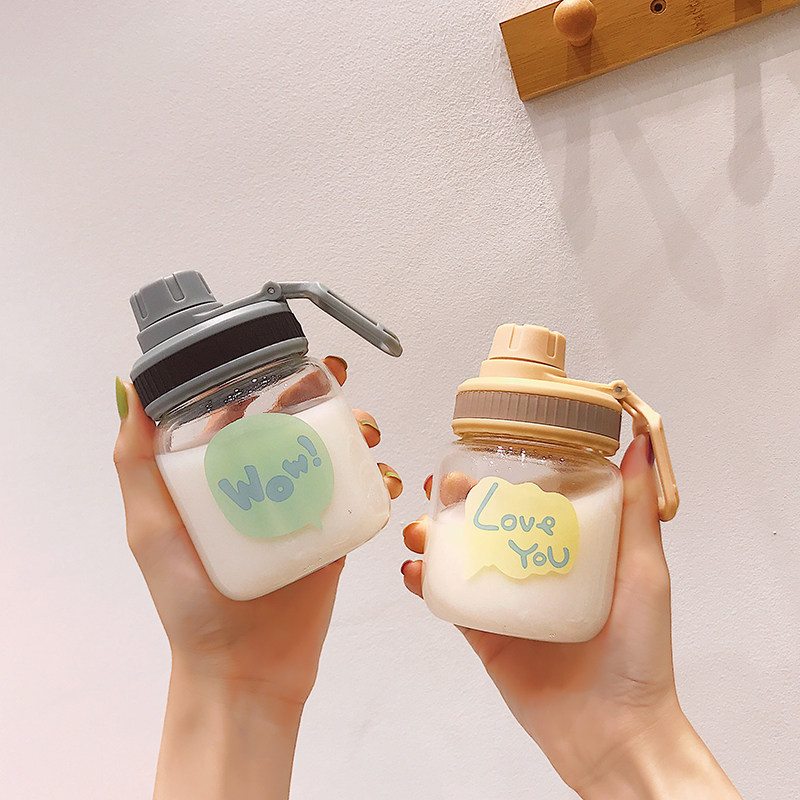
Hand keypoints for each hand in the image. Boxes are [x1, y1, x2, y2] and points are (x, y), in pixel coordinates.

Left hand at [114, 356, 401, 798]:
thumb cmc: (188, 603)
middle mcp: (262, 484)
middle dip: (324, 398)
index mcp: (220, 475)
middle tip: (340, 387)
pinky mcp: (333, 535)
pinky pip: (360, 497)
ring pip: (335, 454)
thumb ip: (136, 463)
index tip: (294, 359)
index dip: (271, 378)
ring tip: (365, 433)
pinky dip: (378, 479)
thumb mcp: (150, 528)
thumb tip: (128, 387)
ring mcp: (300, 508)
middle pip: (299, 424)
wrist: (243, 670)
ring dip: (357, 432)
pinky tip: (383, 474)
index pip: (247, 410)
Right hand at [401, 436, 740, 799]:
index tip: (479, 458)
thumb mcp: (645, 570)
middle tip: (438, 488)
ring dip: (434, 538)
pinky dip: (428, 584)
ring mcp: (509, 602)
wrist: (615, 731)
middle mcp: (537, 570)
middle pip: (488, 524)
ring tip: (420, 530)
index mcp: (572, 550)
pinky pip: (452, 604)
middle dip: (456, 502)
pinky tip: (416, 571)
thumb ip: (638, 510)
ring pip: (463, 559)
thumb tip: (641, 445)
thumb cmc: (640, 653)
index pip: (530, 500)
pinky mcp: (487, 635)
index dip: (501, 476)